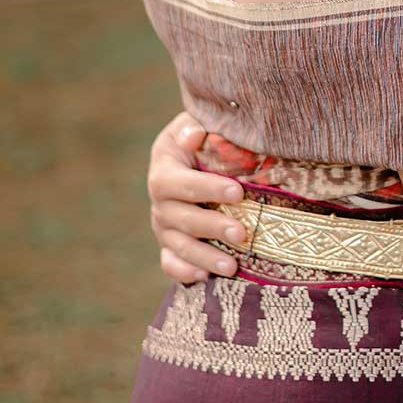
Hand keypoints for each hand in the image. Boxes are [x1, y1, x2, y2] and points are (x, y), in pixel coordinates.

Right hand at [147, 112, 245, 282]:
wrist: (194, 156)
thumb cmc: (204, 139)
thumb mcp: (197, 125)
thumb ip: (196, 126)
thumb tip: (196, 133)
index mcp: (164, 169)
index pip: (181, 183)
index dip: (208, 189)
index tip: (238, 192)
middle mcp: (160, 200)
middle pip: (182, 218)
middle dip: (213, 227)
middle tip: (242, 233)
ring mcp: (164, 226)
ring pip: (178, 246)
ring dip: (205, 256)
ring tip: (232, 267)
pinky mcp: (169, 245)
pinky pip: (170, 263)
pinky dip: (183, 271)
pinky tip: (204, 278)